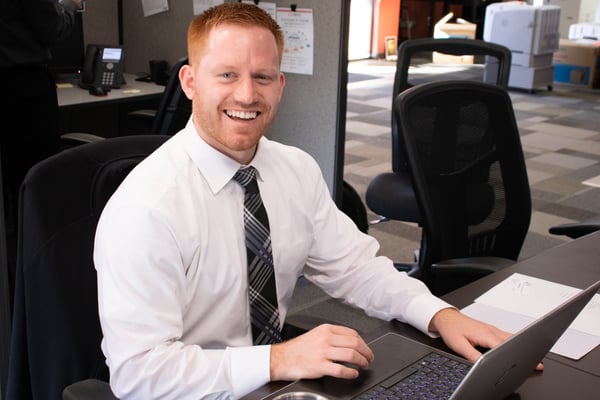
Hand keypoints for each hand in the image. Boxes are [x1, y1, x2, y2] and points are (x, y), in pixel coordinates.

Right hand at [269, 324, 374, 381]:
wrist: (281, 358)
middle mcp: (326, 339)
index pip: (352, 333)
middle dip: (366, 352)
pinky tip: (353, 374)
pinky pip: (341, 370)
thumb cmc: (297, 349)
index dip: (363, 342)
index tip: (366, 348)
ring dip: (362, 362)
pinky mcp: (320, 366)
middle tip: (369, 358)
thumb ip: (332, 336)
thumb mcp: (316, 335)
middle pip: (355, 343)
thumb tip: (350, 342)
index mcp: (326, 329)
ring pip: (351, 355)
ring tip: (363, 366)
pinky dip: (351, 373)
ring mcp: (323, 352)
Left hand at [429, 308, 543, 370]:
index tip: (529, 361)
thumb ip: (472, 356)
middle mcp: (491, 330)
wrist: (446, 317)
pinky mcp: (490, 330)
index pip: (505, 346)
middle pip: (512, 341)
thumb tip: (483, 366)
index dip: (517, 354)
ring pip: (510, 337)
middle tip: (538, 362)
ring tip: (532, 355)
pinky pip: (505, 336)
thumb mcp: (459, 345)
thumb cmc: (451, 329)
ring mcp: (491, 329)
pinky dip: (514, 341)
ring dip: (521, 346)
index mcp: (485, 334)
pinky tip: (518, 347)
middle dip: (525, 351)